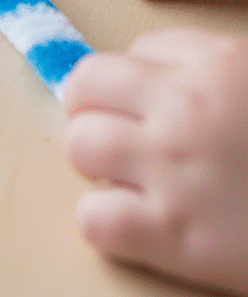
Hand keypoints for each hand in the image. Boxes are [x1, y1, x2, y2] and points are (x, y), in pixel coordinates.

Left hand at [64, 29, 247, 296]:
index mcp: (216, 67)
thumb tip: (150, 64)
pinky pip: (95, 220)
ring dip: (97, 164)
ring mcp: (176, 173)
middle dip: (96, 111)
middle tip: (124, 140)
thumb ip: (216, 63)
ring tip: (132, 182)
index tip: (150, 108)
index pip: (129, 55)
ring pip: (80, 146)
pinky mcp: (180, 241)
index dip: (133, 84)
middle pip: (84, 87)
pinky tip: (139, 228)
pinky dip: (106, 224)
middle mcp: (185, 110)